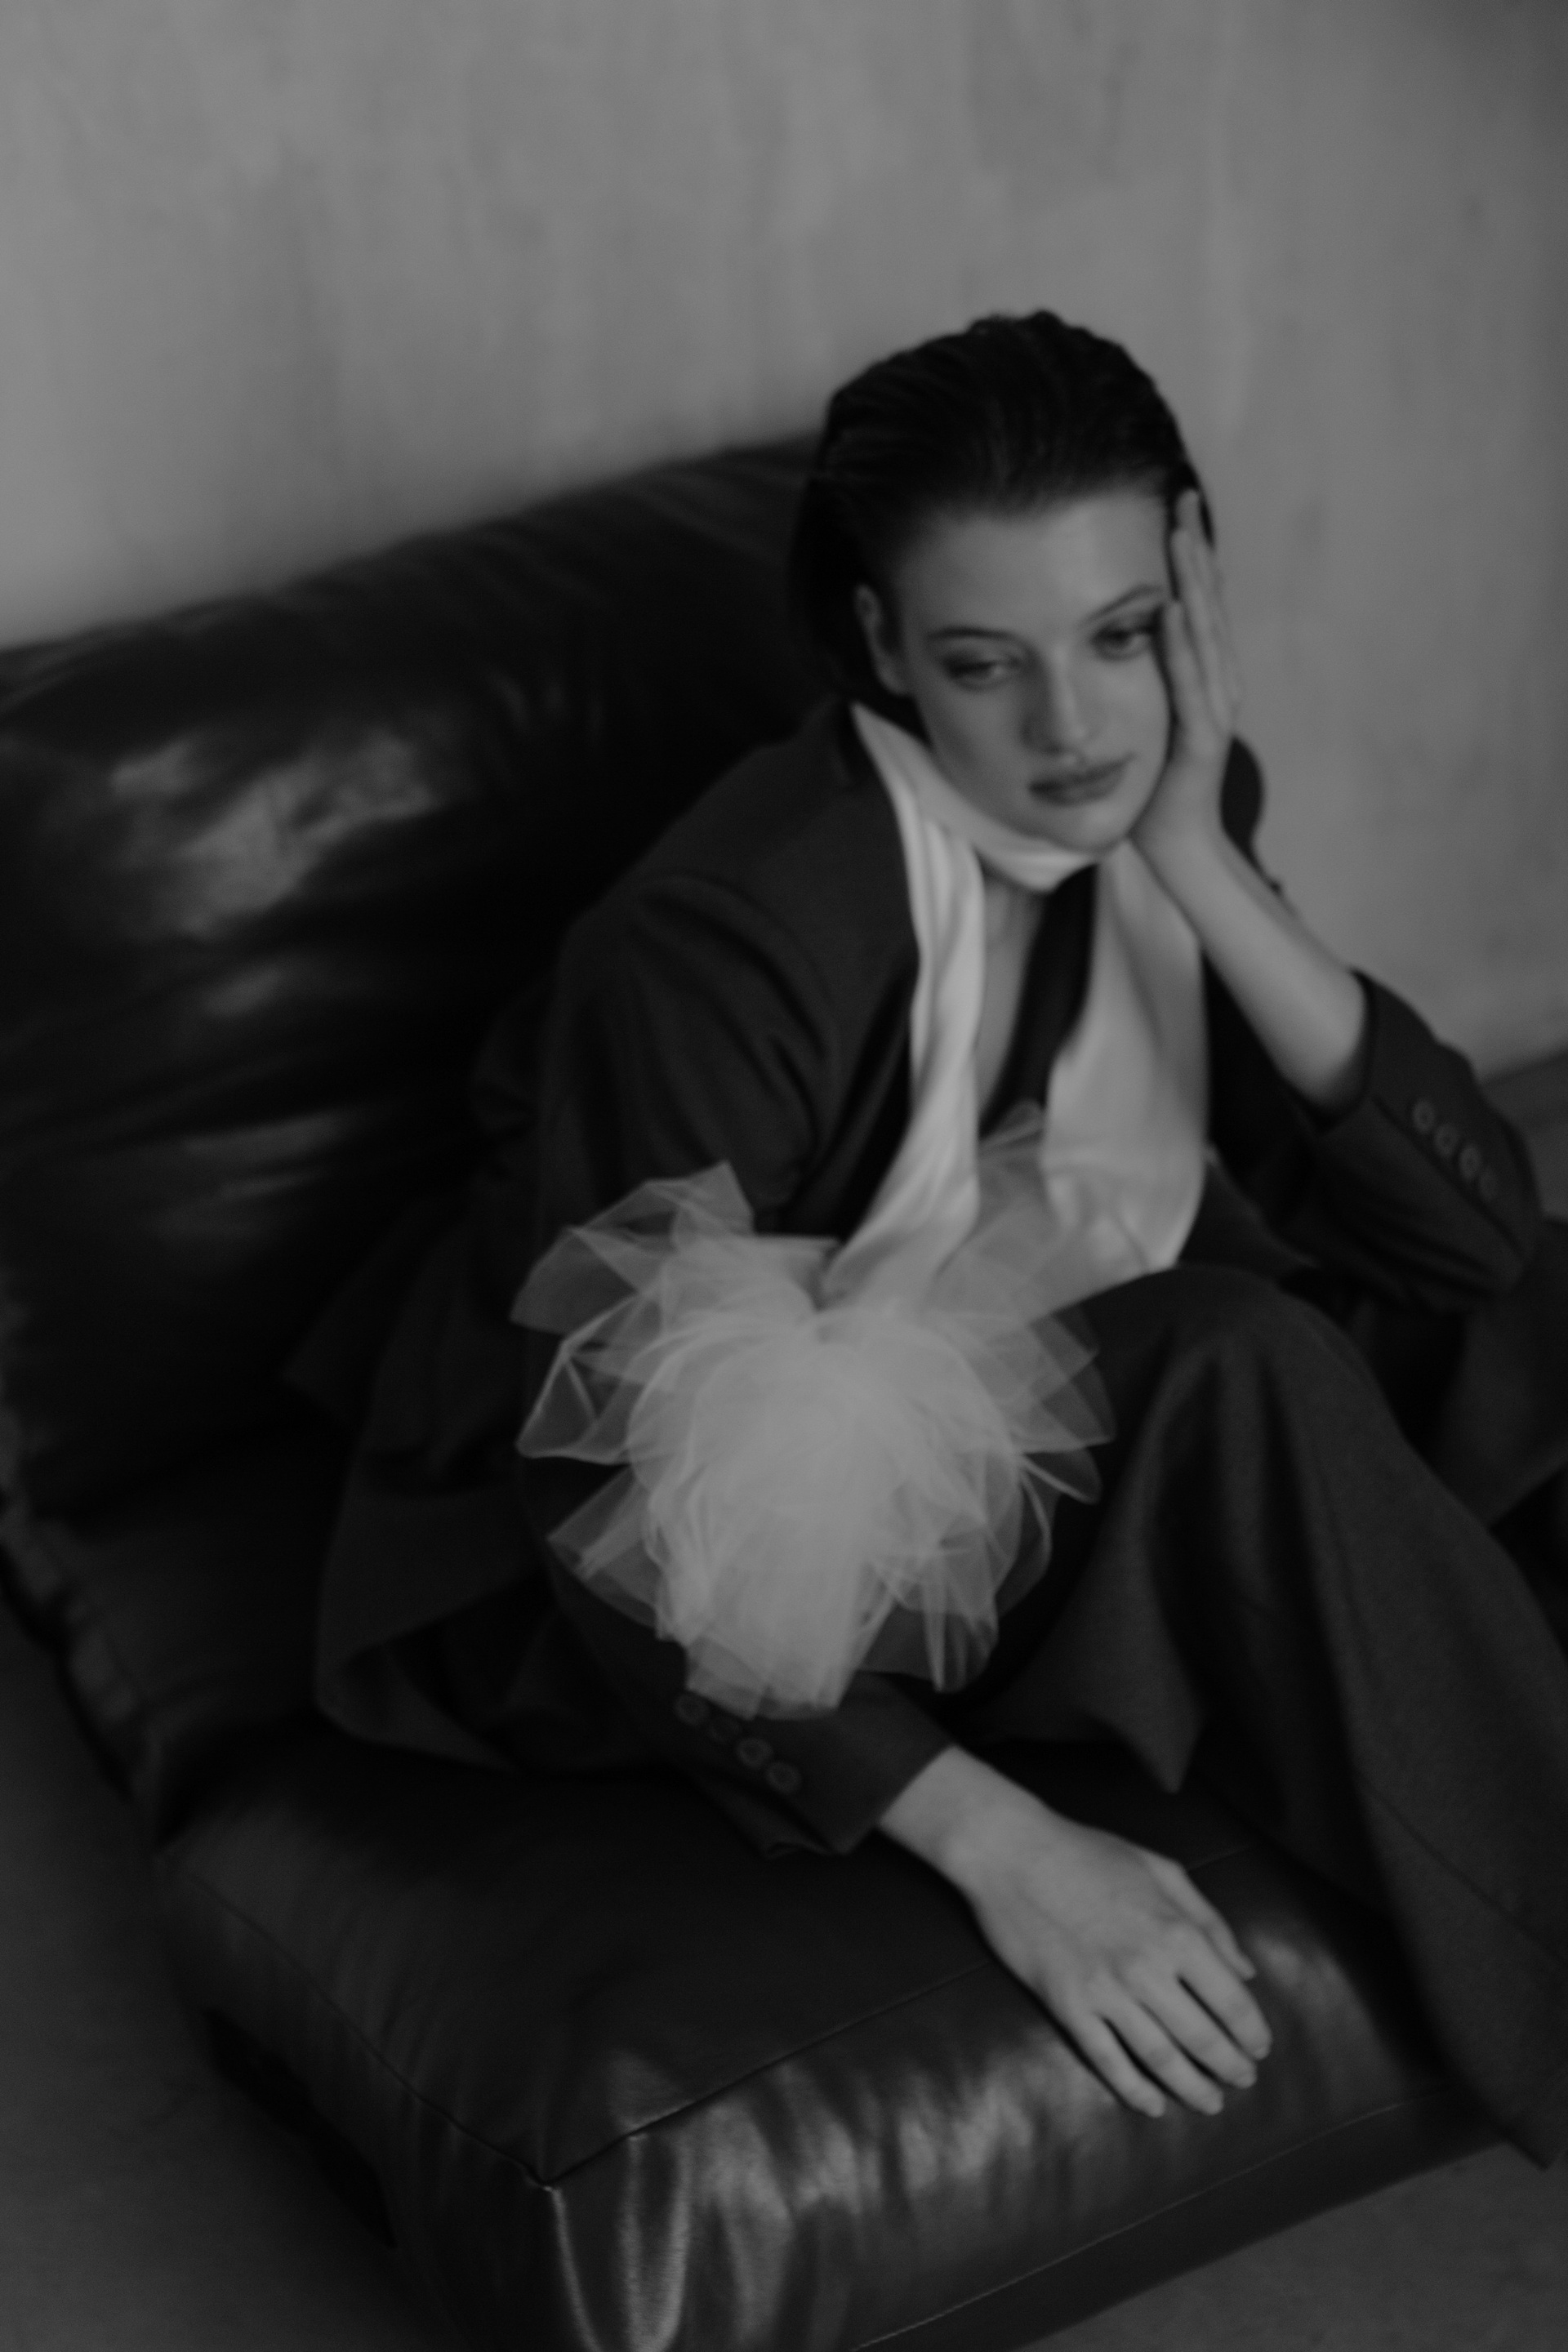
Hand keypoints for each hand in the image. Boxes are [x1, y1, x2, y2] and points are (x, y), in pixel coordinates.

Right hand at [882, 1750, 1270, 2117]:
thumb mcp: (1161, 1869)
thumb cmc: (1088, 1851)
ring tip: (1211, 2103)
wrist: (1011, 1851)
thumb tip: (1245, 1971)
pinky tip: (1153, 2104)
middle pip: (1202, 2038)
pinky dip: (1135, 2090)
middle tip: (1244, 2081)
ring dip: (1192, 2088)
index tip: (1260, 2048)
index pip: (1231, 2000)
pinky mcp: (1067, 2006)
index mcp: (1177, 1932)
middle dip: (1230, 2067)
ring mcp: (1105, 1992)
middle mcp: (1147, 1969)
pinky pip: (1108, 2061)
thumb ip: (1209, 1920)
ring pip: (1161, 2059)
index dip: (1252, 2032)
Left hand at [1131, 488, 1242, 878]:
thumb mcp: (1141, 712)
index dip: (1188, 553)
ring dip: (1193, 581)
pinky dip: (1183, 645)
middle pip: (1208, 602)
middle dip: (1194, 548)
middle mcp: (1216, 682)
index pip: (1197, 600)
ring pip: (1205, 633)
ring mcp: (1213, 709)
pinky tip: (1174, 609)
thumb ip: (1139, 673)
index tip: (1172, 503)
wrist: (1171, 842)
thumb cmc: (1151, 781)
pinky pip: (1191, 683)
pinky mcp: (1202, 738)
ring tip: (1178, 534)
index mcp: (1202, 674)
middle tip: (1180, 494)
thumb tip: (1115, 630)